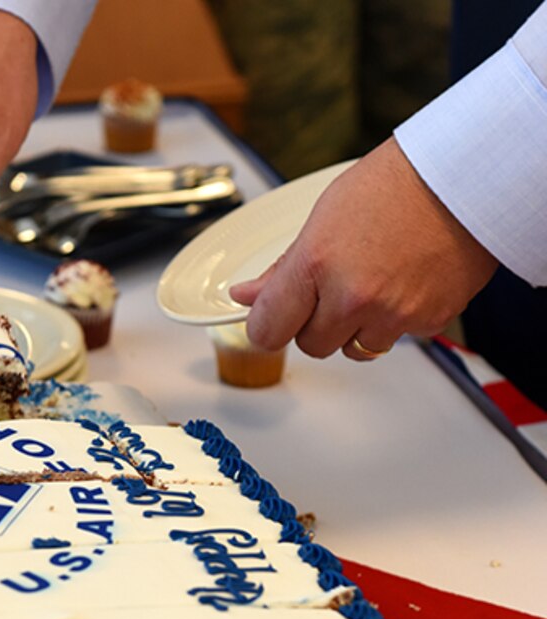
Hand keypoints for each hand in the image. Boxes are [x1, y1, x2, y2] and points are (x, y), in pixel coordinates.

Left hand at [229, 137, 498, 360]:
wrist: (464, 178)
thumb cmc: (396, 184)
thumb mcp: (323, 217)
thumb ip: (283, 268)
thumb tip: (246, 295)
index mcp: (316, 264)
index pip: (268, 329)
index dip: (265, 326)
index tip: (268, 319)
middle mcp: (353, 296)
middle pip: (311, 345)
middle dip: (314, 323)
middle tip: (331, 286)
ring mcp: (394, 313)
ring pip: (354, 348)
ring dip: (356, 326)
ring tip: (373, 280)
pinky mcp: (429, 322)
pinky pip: (397, 338)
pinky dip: (396, 320)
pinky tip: (403, 282)